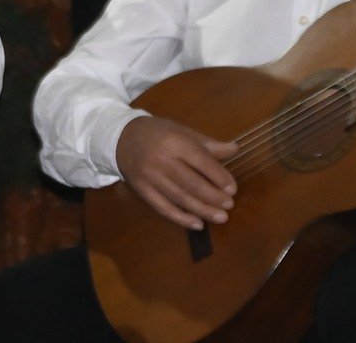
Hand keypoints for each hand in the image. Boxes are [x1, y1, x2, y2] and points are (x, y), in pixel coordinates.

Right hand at [115, 115, 240, 230]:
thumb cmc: (157, 133)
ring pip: (180, 198)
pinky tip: (197, 224)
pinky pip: (163, 207)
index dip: (220, 177)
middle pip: (192, 183)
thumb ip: (208, 144)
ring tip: (221, 217)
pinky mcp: (142, 190)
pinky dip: (181, 218)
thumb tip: (235, 149)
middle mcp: (161, 160)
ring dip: (203, 210)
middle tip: (229, 206)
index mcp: (174, 141)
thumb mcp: (182, 132)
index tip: (232, 189)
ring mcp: (150, 177)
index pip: (202, 162)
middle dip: (214, 197)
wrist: (120, 138)